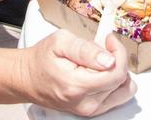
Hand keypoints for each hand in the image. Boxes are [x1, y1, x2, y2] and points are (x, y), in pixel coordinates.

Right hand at [19, 30, 134, 115]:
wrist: (28, 78)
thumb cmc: (42, 58)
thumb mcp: (60, 42)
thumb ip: (86, 49)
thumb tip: (109, 60)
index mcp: (77, 86)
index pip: (116, 73)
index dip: (119, 52)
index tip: (109, 39)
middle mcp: (86, 103)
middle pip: (122, 82)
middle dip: (118, 59)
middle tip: (104, 46)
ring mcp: (89, 110)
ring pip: (123, 91)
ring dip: (117, 72)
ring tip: (101, 60)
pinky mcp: (92, 111)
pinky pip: (116, 97)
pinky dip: (113, 82)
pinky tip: (100, 71)